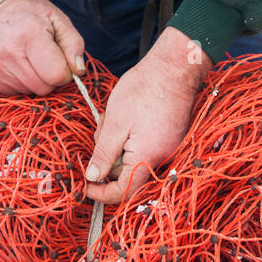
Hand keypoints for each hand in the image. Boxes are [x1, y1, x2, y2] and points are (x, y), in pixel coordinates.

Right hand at [0, 0, 85, 95]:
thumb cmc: (31, 13)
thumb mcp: (58, 19)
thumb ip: (74, 44)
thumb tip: (78, 70)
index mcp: (30, 34)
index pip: (56, 75)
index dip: (64, 72)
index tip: (60, 60)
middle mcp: (8, 51)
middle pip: (43, 88)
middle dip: (49, 77)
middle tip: (44, 58)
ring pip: (28, 92)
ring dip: (34, 80)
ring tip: (27, 57)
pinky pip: (13, 92)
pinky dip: (19, 81)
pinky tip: (15, 63)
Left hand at [84, 28, 212, 203]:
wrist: (175, 67)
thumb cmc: (144, 90)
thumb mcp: (115, 122)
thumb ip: (103, 153)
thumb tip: (92, 178)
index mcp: (146, 158)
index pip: (123, 192)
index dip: (101, 194)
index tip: (86, 186)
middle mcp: (161, 158)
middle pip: (126, 174)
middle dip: (107, 157)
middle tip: (101, 130)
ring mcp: (167, 147)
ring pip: (133, 158)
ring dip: (117, 144)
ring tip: (113, 117)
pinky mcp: (169, 136)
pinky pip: (144, 147)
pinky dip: (130, 137)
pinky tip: (125, 117)